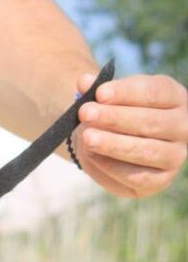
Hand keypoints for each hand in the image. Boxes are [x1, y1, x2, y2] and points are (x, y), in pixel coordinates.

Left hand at [74, 72, 187, 197]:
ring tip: (86, 137)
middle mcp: (182, 126)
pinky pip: (137, 176)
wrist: (113, 147)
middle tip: (85, 113)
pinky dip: (111, 166)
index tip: (99, 93)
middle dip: (115, 118)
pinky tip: (92, 156)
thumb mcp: (107, 99)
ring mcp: (175, 155)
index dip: (126, 93)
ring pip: (146, 150)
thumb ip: (96, 91)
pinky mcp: (161, 180)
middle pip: (151, 122)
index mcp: (174, 98)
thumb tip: (83, 81)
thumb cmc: (114, 116)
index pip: (155, 92)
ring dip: (113, 144)